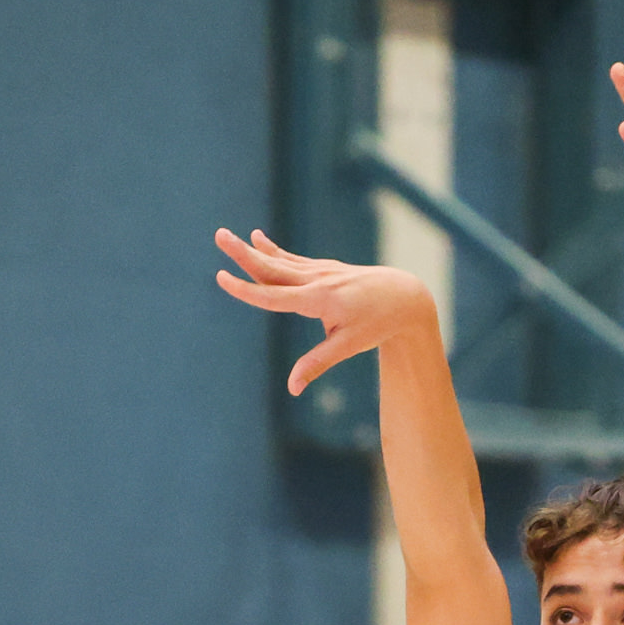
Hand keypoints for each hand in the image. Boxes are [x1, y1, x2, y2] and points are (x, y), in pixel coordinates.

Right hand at [212, 230, 437, 395]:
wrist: (404, 297)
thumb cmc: (377, 323)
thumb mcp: (348, 346)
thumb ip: (317, 364)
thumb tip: (292, 388)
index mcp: (318, 299)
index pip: (273, 296)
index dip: (245, 290)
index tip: (222, 278)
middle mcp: (316, 280)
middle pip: (271, 267)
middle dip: (243, 254)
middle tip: (219, 236)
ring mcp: (320, 271)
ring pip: (280, 261)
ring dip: (253, 249)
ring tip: (229, 237)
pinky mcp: (325, 269)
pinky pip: (293, 259)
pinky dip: (274, 250)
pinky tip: (258, 239)